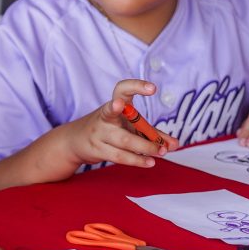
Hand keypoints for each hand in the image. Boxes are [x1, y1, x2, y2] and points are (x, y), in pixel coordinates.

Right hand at [60, 79, 177, 169]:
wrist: (74, 141)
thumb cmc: (108, 129)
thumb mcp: (128, 126)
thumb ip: (151, 134)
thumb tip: (174, 145)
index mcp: (114, 105)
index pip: (122, 90)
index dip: (136, 87)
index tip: (153, 89)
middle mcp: (104, 117)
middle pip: (128, 123)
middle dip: (147, 137)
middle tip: (163, 147)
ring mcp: (99, 134)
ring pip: (124, 143)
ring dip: (144, 149)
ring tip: (160, 153)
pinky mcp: (96, 149)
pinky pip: (119, 156)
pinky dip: (136, 160)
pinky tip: (149, 162)